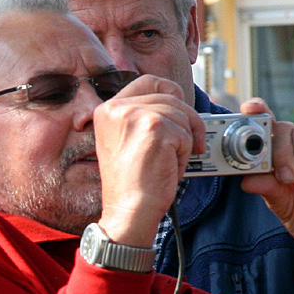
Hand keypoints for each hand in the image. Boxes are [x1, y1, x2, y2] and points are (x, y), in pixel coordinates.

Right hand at [93, 75, 205, 247]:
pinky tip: (168, 169)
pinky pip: (186, 133)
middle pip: (171, 96)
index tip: (178, 115)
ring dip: (184, 141)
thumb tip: (176, 103)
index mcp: (107, 110)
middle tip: (186, 145)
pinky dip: (184, 154)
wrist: (128, 211)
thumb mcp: (126, 141)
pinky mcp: (155, 128)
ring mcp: (136, 115)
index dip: (170, 95)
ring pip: (182, 115)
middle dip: (185, 121)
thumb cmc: (130, 185)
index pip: (149, 82)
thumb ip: (142, 117)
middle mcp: (118, 108)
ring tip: (167, 164)